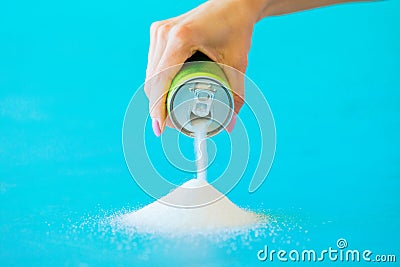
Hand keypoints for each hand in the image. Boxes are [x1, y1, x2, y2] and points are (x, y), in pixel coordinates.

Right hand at [144, 0, 261, 135]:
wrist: (233, 4)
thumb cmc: (236, 30)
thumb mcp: (238, 63)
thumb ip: (236, 95)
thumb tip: (231, 125)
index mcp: (181, 38)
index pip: (160, 80)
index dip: (157, 108)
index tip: (160, 129)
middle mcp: (164, 33)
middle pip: (152, 80)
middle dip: (157, 106)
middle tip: (169, 126)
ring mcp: (159, 31)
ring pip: (150, 73)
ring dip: (156, 94)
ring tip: (167, 113)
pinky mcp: (159, 31)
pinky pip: (153, 64)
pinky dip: (158, 81)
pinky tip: (165, 93)